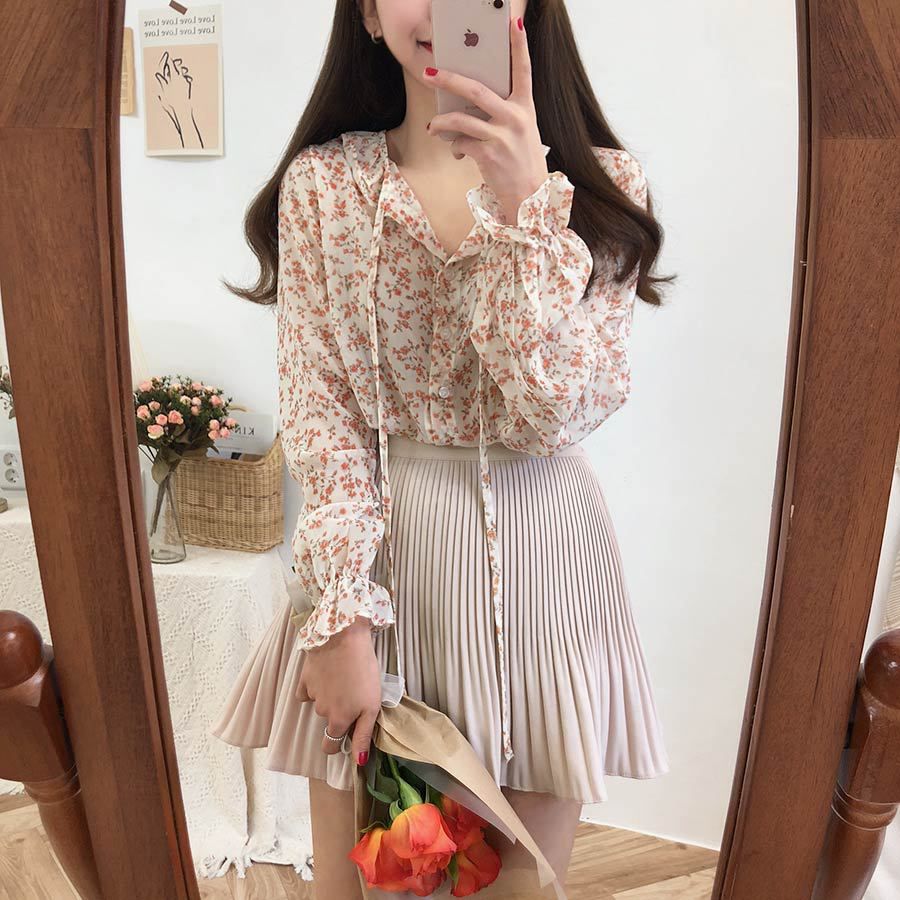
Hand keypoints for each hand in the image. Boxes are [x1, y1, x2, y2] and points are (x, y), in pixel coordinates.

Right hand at [296, 616, 382, 764]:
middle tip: (352, 697)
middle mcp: (322, 712)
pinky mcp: (305, 678)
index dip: (337, 743)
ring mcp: (312, 694)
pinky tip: (327, 675)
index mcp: (339, 721)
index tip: (347, 731)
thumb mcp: (371, 706)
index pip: (330, 746)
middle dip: (337, 715)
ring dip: (330, 697)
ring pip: (320, 704)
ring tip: (345, 679)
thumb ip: (363, 735)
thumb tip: (359, 762)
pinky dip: (315, 686)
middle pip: (327, 722)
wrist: (344, 638)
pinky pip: (307, 690)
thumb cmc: (364, 671)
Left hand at [424, 15, 549, 224]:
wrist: (529, 196)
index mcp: (526, 107)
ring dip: (441, 123)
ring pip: (461, 120)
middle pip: (476, 89)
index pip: (523, 69)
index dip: (519, 44)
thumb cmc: (522, 162)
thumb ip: (503, 113)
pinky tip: (458, 153)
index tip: (513, 20)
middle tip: (430, 72)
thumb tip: (468, 105)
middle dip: (448, 79)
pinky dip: (455, 148)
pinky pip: (461, 143)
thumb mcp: (522, 132)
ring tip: (433, 127)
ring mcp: (502, 136)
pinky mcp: (489, 154)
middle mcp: (515, 118)